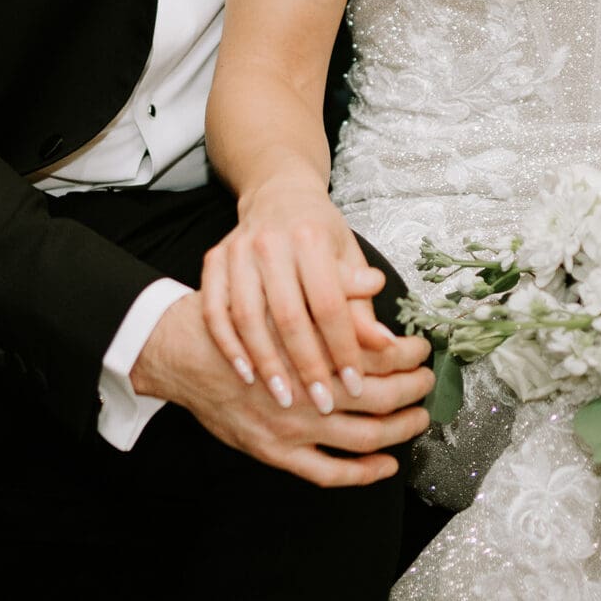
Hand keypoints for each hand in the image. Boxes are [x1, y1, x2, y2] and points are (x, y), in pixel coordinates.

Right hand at [133, 292, 430, 486]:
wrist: (183, 348)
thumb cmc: (240, 312)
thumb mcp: (284, 282)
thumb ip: (334, 284)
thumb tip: (379, 286)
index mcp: (303, 336)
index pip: (371, 350)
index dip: (405, 353)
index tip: (422, 349)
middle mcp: (298, 383)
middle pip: (373, 395)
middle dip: (409, 390)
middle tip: (428, 382)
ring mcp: (284, 420)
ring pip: (358, 435)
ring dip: (396, 430)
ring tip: (417, 419)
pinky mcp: (270, 448)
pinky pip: (324, 472)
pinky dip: (360, 473)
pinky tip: (384, 464)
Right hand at [199, 176, 400, 414]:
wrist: (277, 195)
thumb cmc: (319, 233)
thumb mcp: (348, 258)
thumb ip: (361, 303)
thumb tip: (386, 345)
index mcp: (310, 237)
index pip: (329, 304)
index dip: (344, 347)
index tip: (356, 385)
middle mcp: (270, 242)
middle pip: (287, 316)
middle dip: (306, 366)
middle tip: (322, 404)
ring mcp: (237, 251)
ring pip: (247, 318)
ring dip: (266, 363)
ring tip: (284, 398)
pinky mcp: (214, 261)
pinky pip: (215, 311)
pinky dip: (229, 345)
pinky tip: (245, 373)